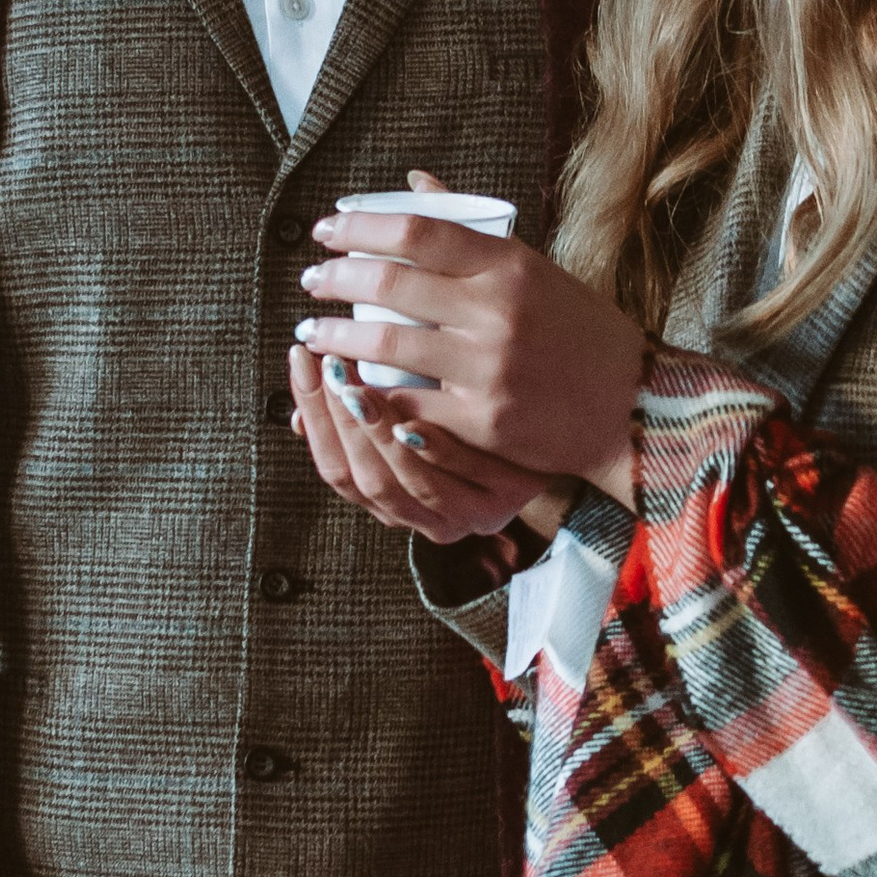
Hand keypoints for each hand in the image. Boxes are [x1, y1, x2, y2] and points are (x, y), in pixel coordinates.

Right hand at [290, 335, 551, 538]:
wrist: (583, 422)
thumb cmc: (495, 415)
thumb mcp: (426, 414)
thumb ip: (368, 413)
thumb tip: (294, 410)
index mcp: (400, 504)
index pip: (335, 468)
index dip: (312, 417)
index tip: (302, 358)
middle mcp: (427, 518)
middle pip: (361, 479)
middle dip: (335, 422)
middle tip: (325, 362)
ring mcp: (466, 512)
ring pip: (402, 484)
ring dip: (371, 435)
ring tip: (355, 383)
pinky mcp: (504, 497)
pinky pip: (456, 479)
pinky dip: (429, 451)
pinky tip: (411, 417)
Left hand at [294, 203, 644, 499]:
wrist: (632, 407)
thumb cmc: (581, 334)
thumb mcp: (535, 269)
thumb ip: (474, 230)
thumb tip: (415, 178)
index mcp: (510, 264)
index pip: (418, 230)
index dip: (360, 226)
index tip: (325, 231)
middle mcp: (498, 310)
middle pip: (390, 283)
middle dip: (335, 279)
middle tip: (310, 282)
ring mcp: (489, 366)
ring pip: (387, 345)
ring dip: (336, 338)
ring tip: (311, 334)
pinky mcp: (484, 419)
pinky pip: (407, 402)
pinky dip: (368, 394)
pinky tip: (345, 386)